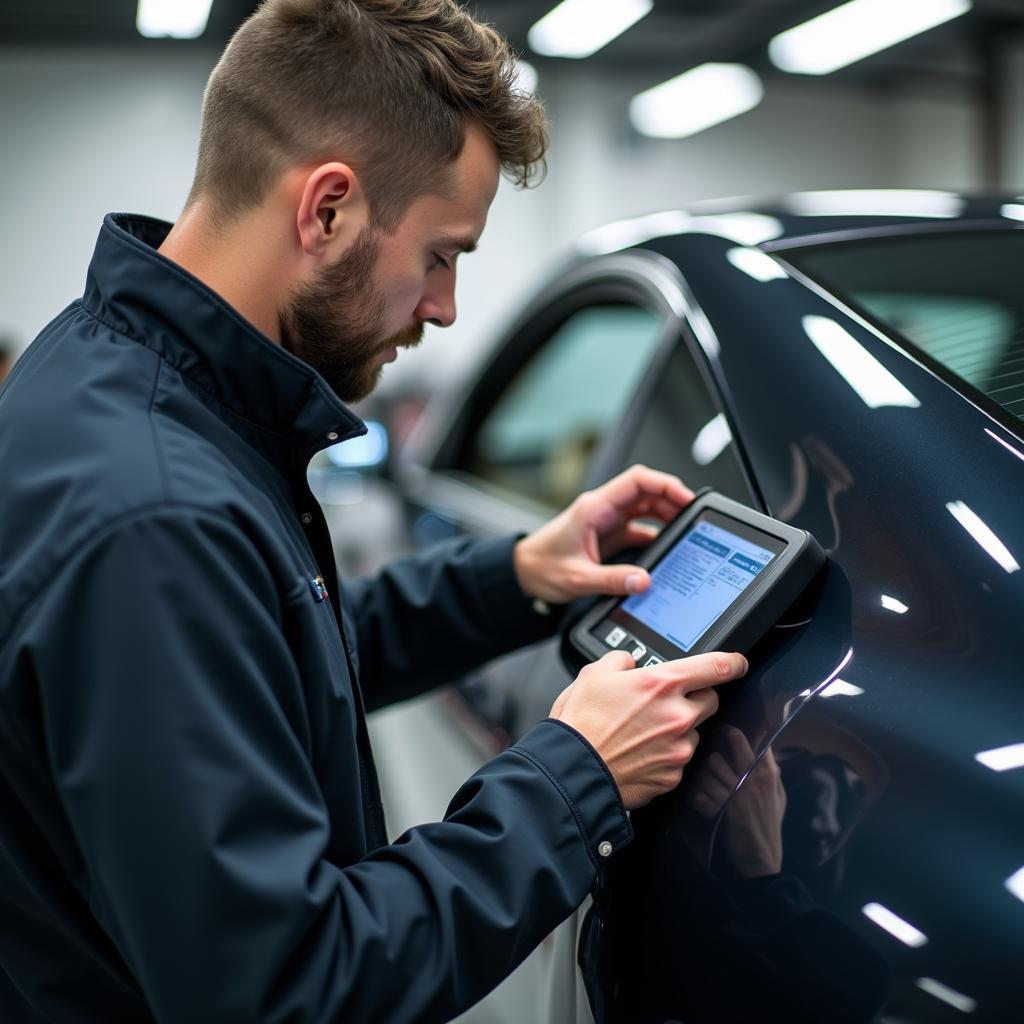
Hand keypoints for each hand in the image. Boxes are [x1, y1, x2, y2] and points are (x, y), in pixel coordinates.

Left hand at [513, 465, 693, 603]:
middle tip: (695, 517)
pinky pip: (639, 529)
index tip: (686, 497)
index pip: (636, 481)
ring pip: (645, 508)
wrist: (522, 574)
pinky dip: (656, 536)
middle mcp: (602, 510)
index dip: (665, 484)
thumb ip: (612, 580)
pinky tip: (667, 548)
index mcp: (594, 508)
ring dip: (667, 517)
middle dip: (673, 501)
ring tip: (687, 530)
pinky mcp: (609, 536)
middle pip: (646, 492)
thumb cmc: (540, 568)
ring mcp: (607, 521)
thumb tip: (643, 580)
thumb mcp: (577, 578)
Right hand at [550, 650, 746, 809]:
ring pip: (694, 731)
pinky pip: (679, 759)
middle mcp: (677, 715)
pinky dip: (666, 755)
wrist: (571, 771)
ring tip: (643, 732)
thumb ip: (621, 660)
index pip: (716, 667)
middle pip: (710, 700)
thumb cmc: (580, 724)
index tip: (737, 663)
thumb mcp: (593, 674)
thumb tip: (629, 662)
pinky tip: (641, 753)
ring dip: (678, 729)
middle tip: (666, 701)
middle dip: (695, 697)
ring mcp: (678, 748)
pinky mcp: (673, 776)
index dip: (733, 662)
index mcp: (661, 683)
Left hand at [688, 726, 786, 877]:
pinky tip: (702, 800)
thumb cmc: (769, 823)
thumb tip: (764, 746)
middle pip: (730, 743)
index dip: (734, 732)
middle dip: (717, 742)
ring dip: (704, 772)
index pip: (752, 738)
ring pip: (710, 766)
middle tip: (710, 745)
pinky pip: (700, 792)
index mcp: (768, 773)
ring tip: (707, 779)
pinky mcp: (723, 810)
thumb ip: (771, 770)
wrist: (762, 857)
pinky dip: (698, 796)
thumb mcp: (778, 795)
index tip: (725, 731)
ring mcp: (737, 794)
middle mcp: (753, 779)